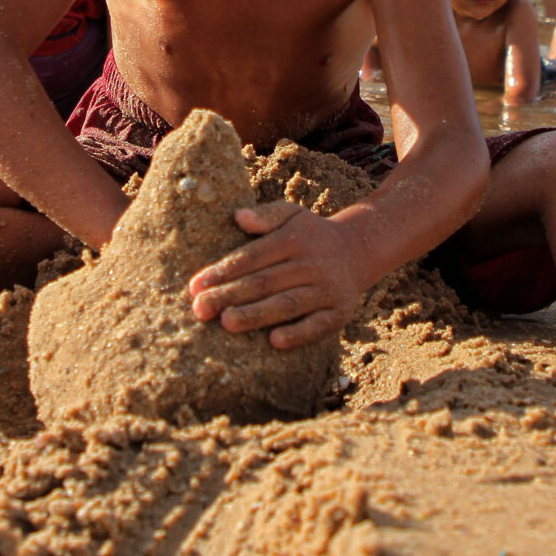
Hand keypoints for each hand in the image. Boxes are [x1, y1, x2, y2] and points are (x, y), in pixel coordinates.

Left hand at [187, 201, 367, 349]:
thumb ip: (267, 215)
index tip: (195, 287)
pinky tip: (275, 341)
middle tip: (200, 309)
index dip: (223, 271)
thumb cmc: (311, 235)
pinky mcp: (340, 312)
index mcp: (294, 239)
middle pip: (264, 282)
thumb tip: (239, 217)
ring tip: (227, 323)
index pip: (252, 257)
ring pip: (287, 304)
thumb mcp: (292, 214)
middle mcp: (311, 263)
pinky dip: (298, 333)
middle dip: (229, 296)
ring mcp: (326, 289)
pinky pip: (318, 325)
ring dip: (256, 314)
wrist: (359, 250)